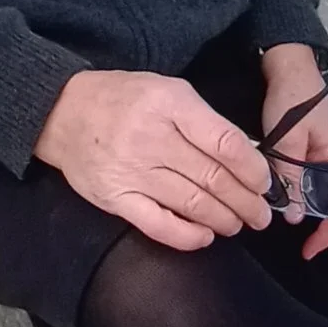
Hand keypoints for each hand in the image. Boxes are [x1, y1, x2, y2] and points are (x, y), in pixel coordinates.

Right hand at [33, 69, 272, 251]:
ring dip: (224, 219)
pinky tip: (205, 236)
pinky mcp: (115, 198)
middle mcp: (151, 138)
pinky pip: (159, 225)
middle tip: (262, 215)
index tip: (265, 183)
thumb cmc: (123, 99)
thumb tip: (246, 157)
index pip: (225, 143)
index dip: (253, 169)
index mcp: (170, 104)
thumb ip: (204, 120)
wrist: (62, 112)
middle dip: (247, 202)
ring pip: (192, 204)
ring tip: (238, 224)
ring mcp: (131, 171)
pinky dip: (188, 235)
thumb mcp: (167, 90)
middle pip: (213, 178)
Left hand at [260, 43, 327, 260]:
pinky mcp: (321, 153)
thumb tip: (292, 215)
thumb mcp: (287, 140)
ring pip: (326, 195)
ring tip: (288, 221)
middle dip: (319, 226)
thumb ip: (291, 177)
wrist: (290, 69)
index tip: (309, 250)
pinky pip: (317, 182)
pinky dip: (305, 193)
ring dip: (309, 209)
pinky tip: (288, 199)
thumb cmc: (292, 99)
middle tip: (298, 242)